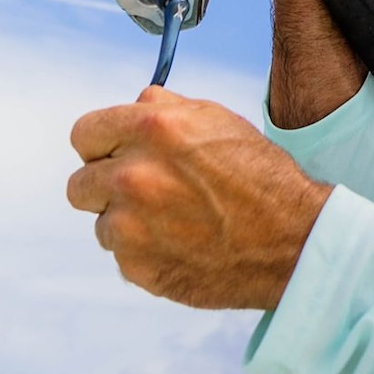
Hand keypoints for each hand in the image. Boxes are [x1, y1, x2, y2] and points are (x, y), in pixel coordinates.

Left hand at [65, 86, 330, 309]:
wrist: (292, 242)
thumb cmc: (260, 178)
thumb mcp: (217, 120)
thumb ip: (164, 108)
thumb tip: (133, 105)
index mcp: (148, 131)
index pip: (83, 134)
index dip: (101, 145)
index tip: (113, 156)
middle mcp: (132, 177)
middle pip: (80, 184)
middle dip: (106, 187)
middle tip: (145, 193)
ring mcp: (130, 228)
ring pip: (102, 224)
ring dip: (128, 223)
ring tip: (174, 222)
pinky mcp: (138, 268)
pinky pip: (122, 257)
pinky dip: (145, 253)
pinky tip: (182, 245)